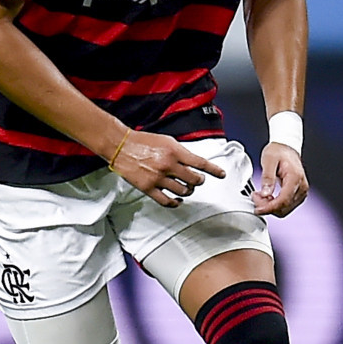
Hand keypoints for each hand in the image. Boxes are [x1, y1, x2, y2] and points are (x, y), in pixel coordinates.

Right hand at [108, 130, 226, 207]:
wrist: (121, 146)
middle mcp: (168, 165)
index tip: (221, 174)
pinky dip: (175, 202)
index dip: (214, 170)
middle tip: (198, 180)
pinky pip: (167, 201)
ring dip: (188, 190)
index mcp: (174, 152)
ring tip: (186, 187)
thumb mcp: (167, 140)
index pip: (200, 163)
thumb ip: (181, 152)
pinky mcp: (148, 188)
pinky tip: (177, 199)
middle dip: (199, 181)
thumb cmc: (143, 141)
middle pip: (194, 180)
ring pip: (183, 191)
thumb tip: (194, 163)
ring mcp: (158, 178)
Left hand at [254, 143, 307, 217]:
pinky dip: (275, 205)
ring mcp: (301, 191)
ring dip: (271, 207)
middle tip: (255, 198)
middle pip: (284, 208)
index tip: (258, 209)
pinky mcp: (298, 194)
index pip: (284, 200)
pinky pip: (286, 206)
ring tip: (260, 196)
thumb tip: (265, 193)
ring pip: (285, 209)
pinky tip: (267, 198)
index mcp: (295, 178)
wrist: (286, 147)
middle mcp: (301, 187)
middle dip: (268, 207)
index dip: (269, 208)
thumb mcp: (269, 160)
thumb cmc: (279, 151)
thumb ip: (267, 177)